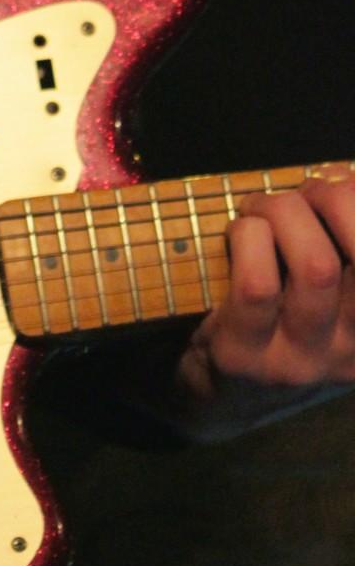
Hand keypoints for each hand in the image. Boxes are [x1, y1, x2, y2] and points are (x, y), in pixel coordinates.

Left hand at [177, 169, 354, 423]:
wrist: (222, 390)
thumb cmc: (281, 310)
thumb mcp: (328, 280)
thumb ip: (340, 232)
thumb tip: (340, 174)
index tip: (342, 180)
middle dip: (333, 199)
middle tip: (303, 192)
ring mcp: (305, 360)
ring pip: (315, 267)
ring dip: (282, 213)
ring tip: (261, 209)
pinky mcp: (249, 360)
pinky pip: (258, 284)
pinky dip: (248, 237)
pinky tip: (239, 234)